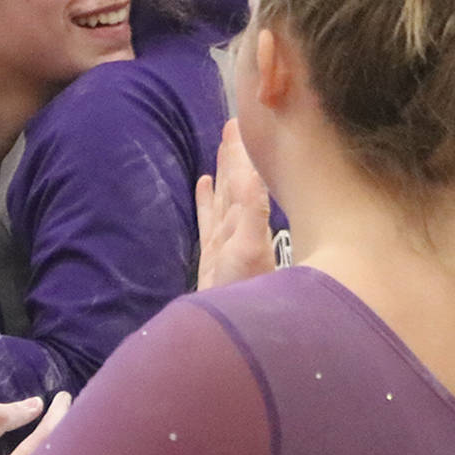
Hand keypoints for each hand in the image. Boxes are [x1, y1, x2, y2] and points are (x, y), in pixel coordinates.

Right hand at [195, 119, 274, 289]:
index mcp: (249, 220)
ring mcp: (226, 239)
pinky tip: (202, 183)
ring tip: (221, 147)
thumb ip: (251, 213)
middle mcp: (240, 225)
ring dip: (222, 173)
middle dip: (235, 156)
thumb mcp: (249, 250)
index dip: (242, 152)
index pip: (245, 177)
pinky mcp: (212, 253)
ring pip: (224, 196)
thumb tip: (251, 172)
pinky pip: (208, 217)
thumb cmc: (244, 291)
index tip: (242, 123)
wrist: (230, 331)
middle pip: (235, 182)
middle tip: (233, 124)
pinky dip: (206, 199)